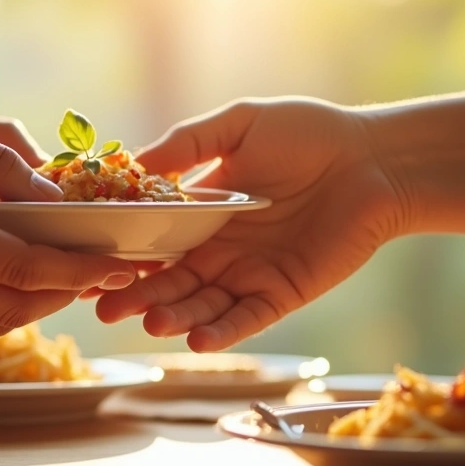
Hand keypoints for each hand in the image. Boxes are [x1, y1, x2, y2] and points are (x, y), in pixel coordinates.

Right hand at [0, 97, 134, 334]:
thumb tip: (51, 189)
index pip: (26, 268)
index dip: (80, 269)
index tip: (120, 260)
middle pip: (16, 307)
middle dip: (69, 292)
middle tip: (106, 268)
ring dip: (38, 301)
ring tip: (71, 271)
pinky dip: (0, 299)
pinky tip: (18, 269)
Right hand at [94, 98, 407, 350]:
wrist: (375, 158)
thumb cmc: (309, 132)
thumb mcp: (239, 125)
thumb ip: (187, 144)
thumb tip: (133, 163)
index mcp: (204, 212)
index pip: (156, 240)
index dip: (125, 253)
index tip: (89, 263)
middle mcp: (222, 249)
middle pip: (172, 281)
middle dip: (139, 296)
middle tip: (104, 308)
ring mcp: (251, 274)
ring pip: (203, 305)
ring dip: (176, 317)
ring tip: (150, 323)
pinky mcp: (284, 293)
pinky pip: (248, 318)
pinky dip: (222, 331)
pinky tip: (196, 341)